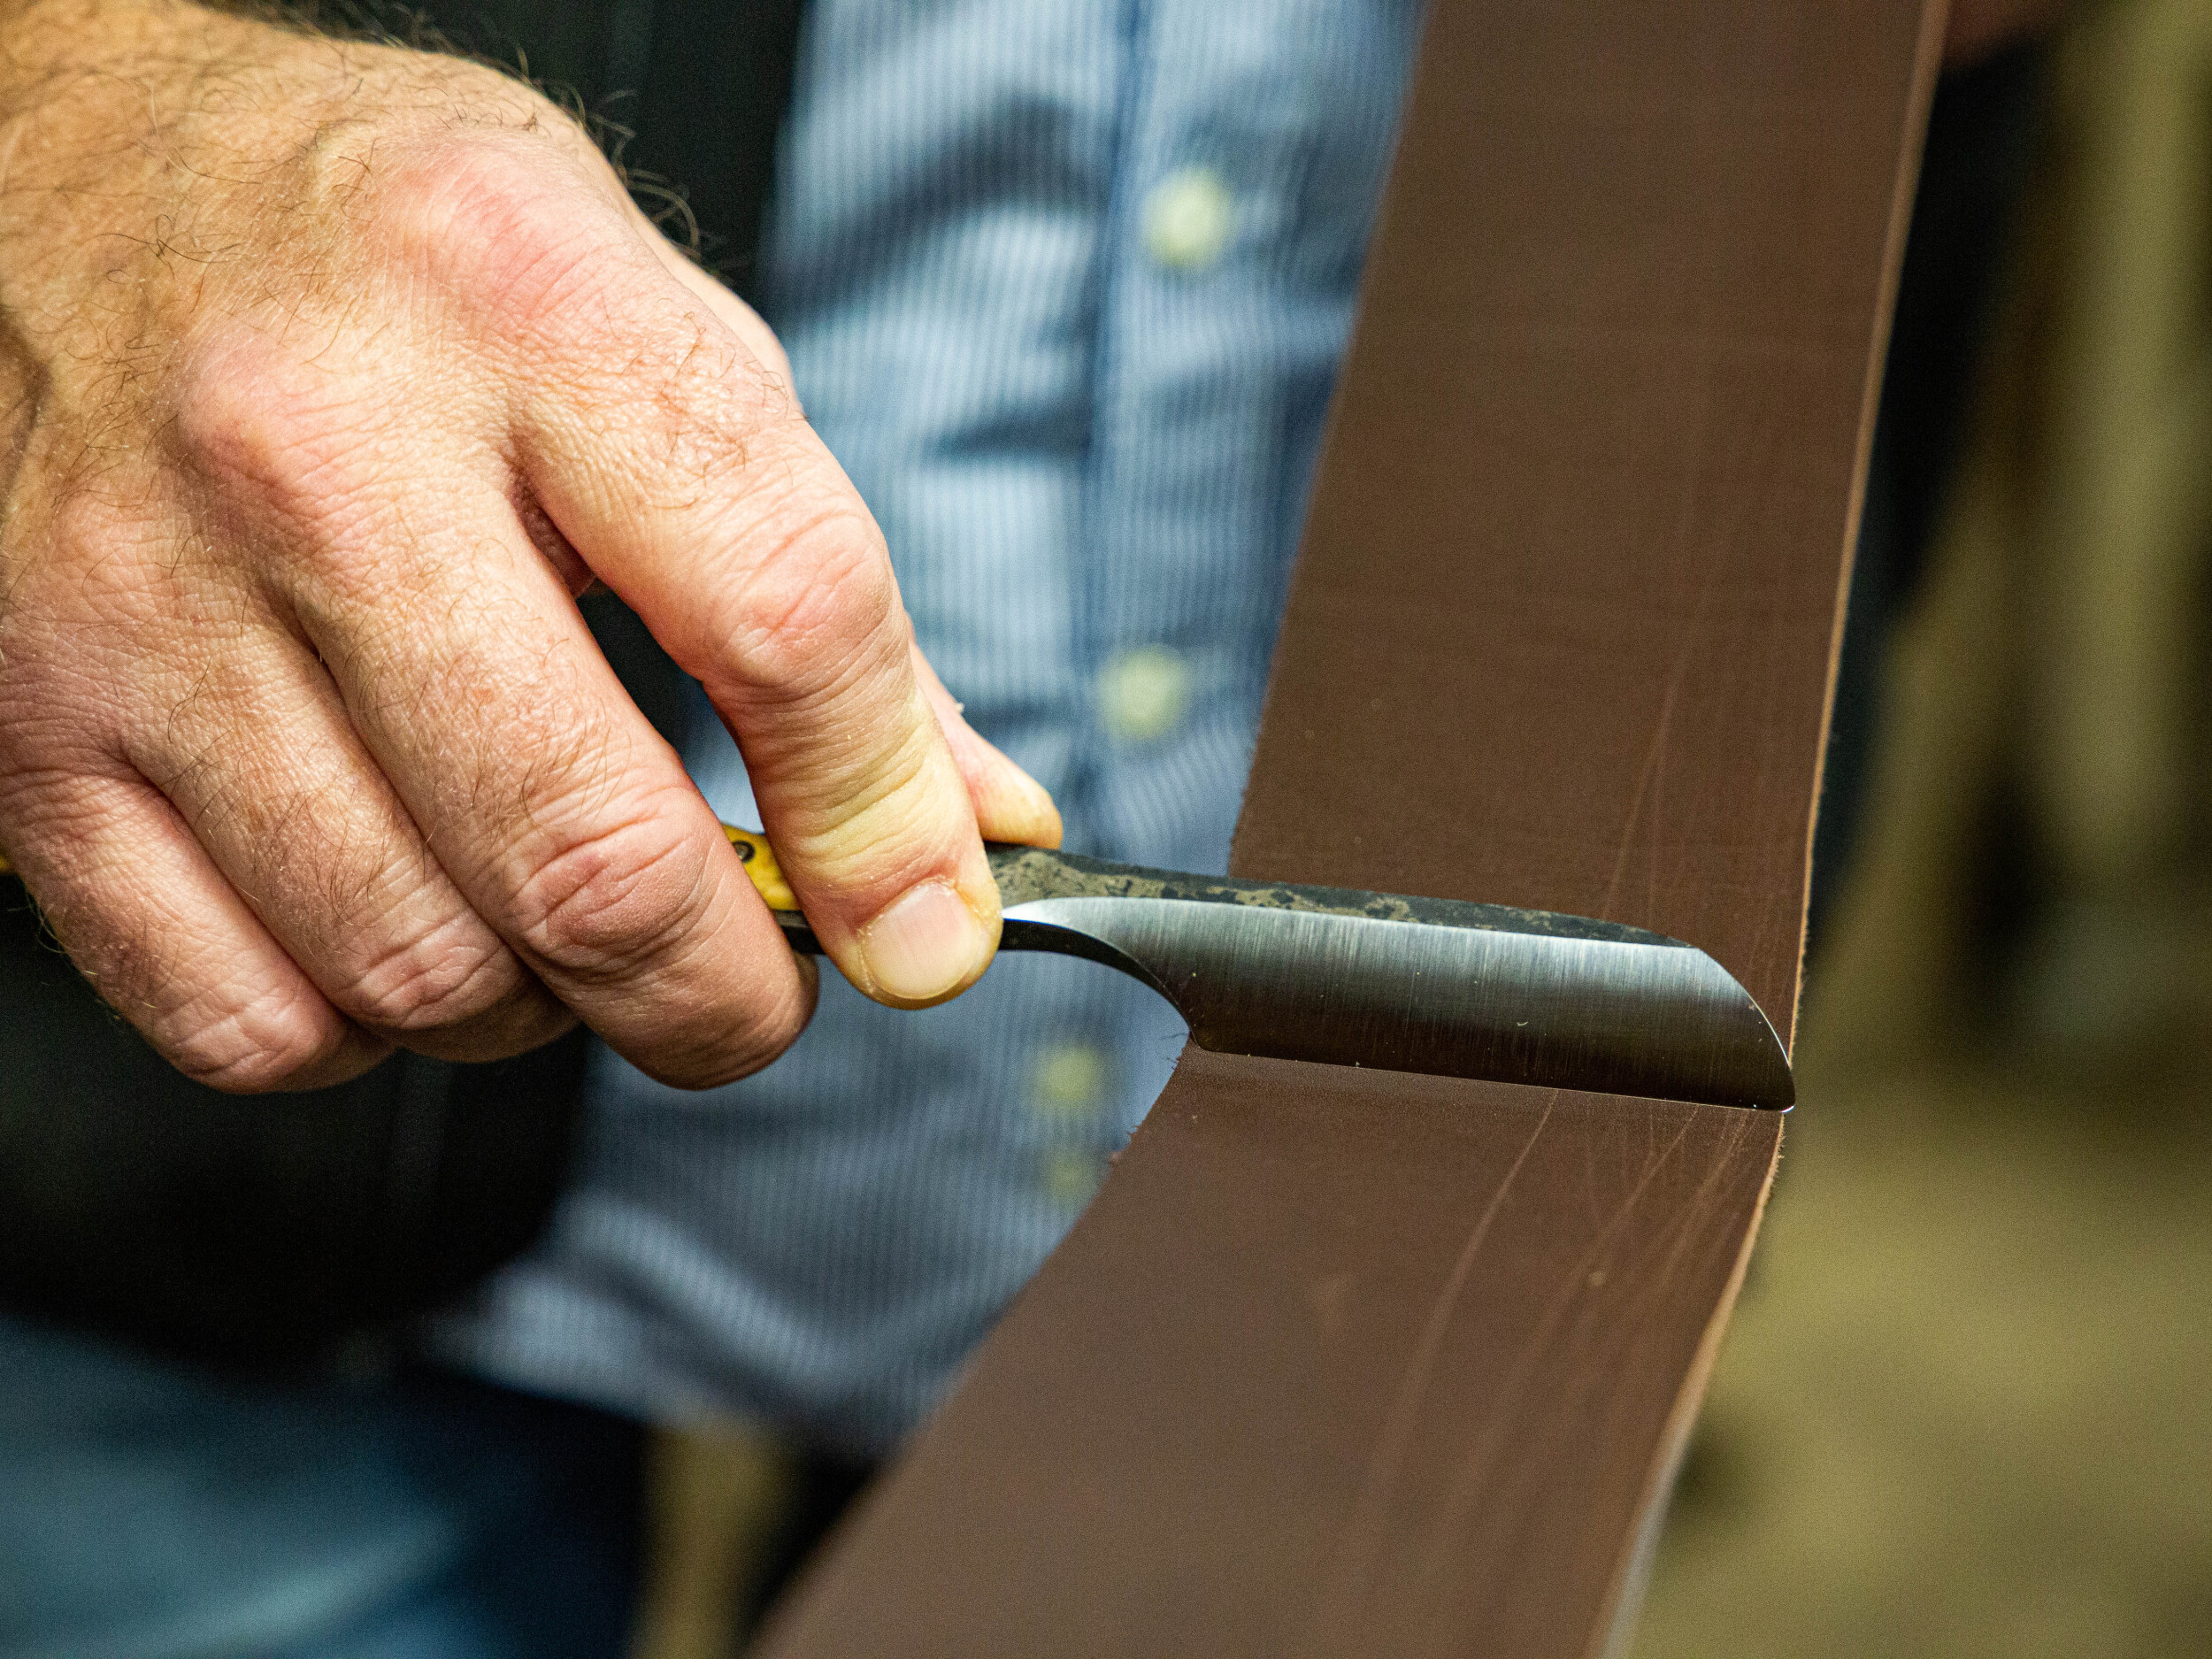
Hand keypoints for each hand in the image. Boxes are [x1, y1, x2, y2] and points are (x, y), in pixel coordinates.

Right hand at [0, 0, 1059, 1091]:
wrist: (52, 171)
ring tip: (572, 925)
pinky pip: (247, 1016)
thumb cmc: (378, 247)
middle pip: (588, 857)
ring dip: (553, 1010)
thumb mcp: (644, 322)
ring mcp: (139, 608)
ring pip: (422, 970)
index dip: (891, 822)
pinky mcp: (24, 735)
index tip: (927, 920)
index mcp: (524, 304)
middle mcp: (313, 451)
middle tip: (761, 987)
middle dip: (730, 996)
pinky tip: (405, 923)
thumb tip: (968, 824)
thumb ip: (820, 580)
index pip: (784, 618)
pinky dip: (373, 1031)